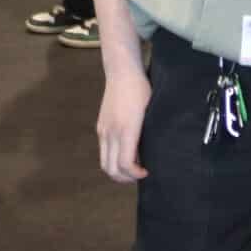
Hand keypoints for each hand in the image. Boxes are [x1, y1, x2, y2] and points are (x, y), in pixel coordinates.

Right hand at [96, 67, 151, 183]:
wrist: (122, 72)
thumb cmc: (141, 90)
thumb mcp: (150, 113)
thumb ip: (147, 136)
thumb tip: (149, 156)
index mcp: (126, 130)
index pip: (125, 164)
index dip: (135, 174)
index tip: (146, 172)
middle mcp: (111, 133)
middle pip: (111, 169)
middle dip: (125, 178)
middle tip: (139, 175)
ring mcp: (103, 130)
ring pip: (104, 163)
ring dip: (117, 171)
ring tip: (132, 168)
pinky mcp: (101, 127)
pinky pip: (104, 151)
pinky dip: (113, 159)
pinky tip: (126, 153)